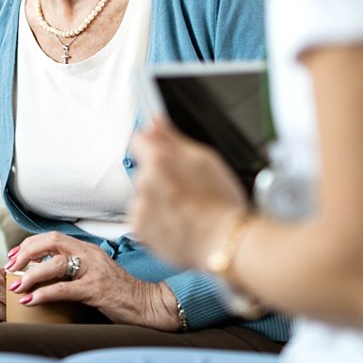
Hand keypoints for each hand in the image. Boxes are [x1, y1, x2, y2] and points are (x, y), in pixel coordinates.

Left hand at [5, 232, 180, 329]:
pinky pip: (64, 289)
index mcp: (88, 249)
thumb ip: (75, 270)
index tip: (13, 256)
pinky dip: (44, 294)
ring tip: (16, 286)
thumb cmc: (120, 293)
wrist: (147, 304)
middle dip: (25, 253)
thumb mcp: (95, 274)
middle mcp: (90, 255)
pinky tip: (30, 300)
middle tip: (10, 267)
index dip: (30, 244)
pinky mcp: (97, 290)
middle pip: (51, 242)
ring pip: (55, 264)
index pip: (53, 237)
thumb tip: (45, 274)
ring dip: (31, 275)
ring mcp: (94, 271)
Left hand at [129, 117, 250, 270]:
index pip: (138, 139)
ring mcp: (140, 206)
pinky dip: (156, 220)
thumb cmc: (220, 202)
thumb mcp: (205, 159)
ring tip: (184, 208)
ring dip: (157, 199)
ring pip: (144, 195)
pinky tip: (177, 222)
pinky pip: (143, 217)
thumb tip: (155, 121)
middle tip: (185, 187)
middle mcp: (144, 181)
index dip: (151, 144)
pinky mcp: (139, 228)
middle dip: (159, 176)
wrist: (223, 242)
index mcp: (159, 159)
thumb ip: (173, 138)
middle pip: (144, 170)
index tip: (160, 150)